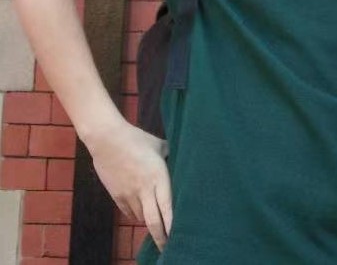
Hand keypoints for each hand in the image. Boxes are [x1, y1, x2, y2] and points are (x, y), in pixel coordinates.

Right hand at [86, 120, 171, 250]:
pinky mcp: (116, 195)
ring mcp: (129, 194)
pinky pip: (129, 212)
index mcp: (158, 177)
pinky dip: (136, 215)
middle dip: (161, 237)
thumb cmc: (137, 139)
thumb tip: (178, 160)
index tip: (178, 236)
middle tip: (167, 248)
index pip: (167, 208)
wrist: (107, 140)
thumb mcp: (160, 145)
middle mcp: (144, 190)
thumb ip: (170, 156)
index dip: (172, 225)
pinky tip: (141, 213)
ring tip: (157, 226)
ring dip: (149, 223)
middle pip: (154, 221)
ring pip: (141, 217)